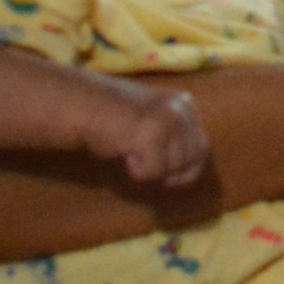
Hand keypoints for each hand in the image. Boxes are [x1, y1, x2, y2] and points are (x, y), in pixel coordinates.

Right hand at [90, 80, 209, 187]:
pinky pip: (154, 172)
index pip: (201, 148)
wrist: (82, 105)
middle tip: (142, 164)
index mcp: (185, 103)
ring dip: (151, 170)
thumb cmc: (113, 118)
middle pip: (191, 160)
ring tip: (130, 152)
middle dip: (169, 171)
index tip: (170, 180)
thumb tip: (190, 175)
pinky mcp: (154, 132)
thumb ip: (174, 139)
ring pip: (173, 168)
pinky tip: (124, 152)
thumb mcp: (152, 122)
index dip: (187, 170)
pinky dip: (138, 171)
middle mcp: (182, 108)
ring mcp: (169, 119)